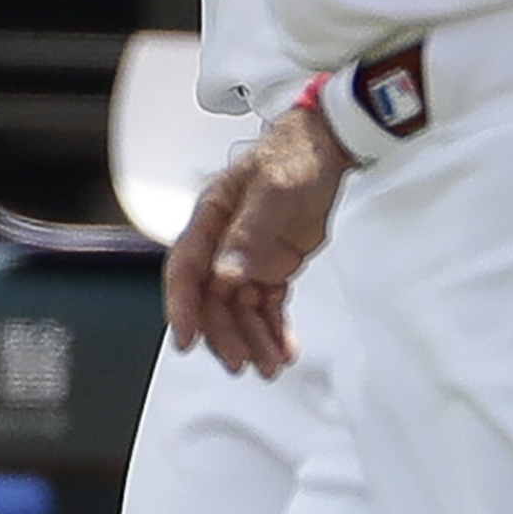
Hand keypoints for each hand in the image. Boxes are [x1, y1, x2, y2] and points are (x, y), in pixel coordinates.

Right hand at [163, 102, 344, 376]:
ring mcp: (247, 256)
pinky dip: (273, 329)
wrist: (330, 147)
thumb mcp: (274, 191)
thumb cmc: (295, 155)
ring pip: (239, 308)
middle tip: (241, 362)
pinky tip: (284, 349)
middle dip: (224, 333)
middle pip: (211, 298)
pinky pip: (266, 305)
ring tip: (270, 366)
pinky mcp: (272, 266)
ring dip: (251, 338)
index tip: (186, 339)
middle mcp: (222, 242)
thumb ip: (249, 234)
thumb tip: (225, 275)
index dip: (182, 306)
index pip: (185, 270)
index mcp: (211, 218)